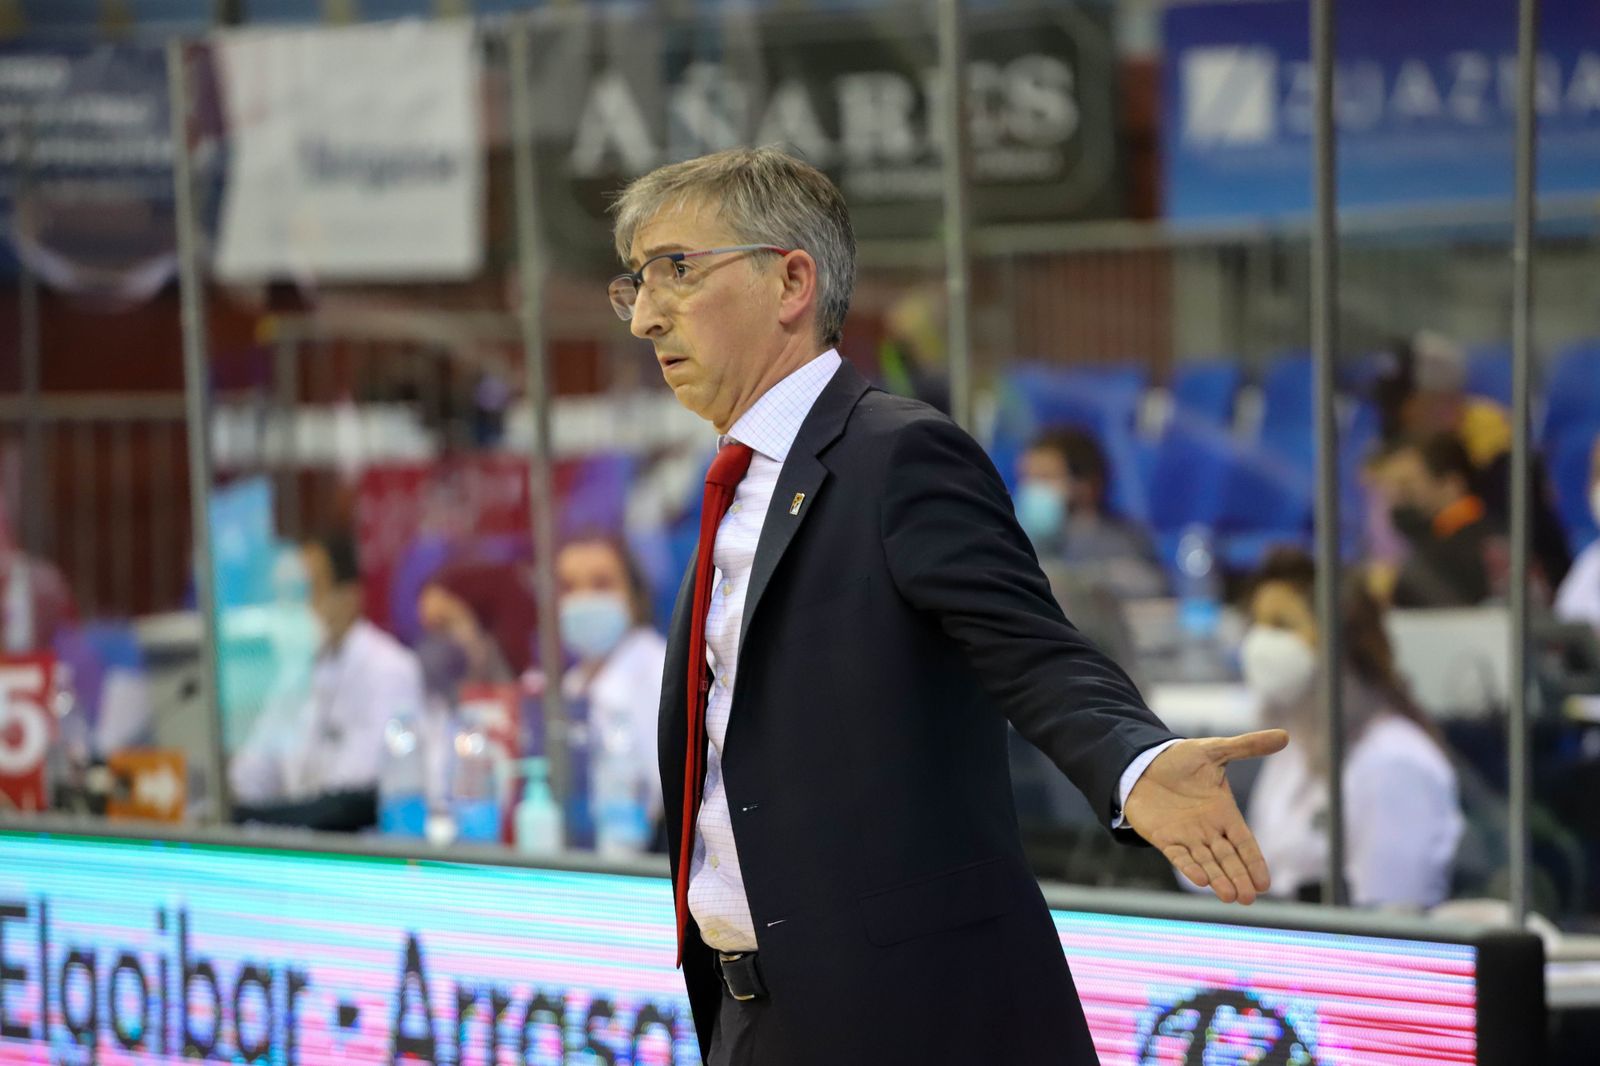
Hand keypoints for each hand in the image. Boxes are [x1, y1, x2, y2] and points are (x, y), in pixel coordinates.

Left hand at [1122, 730, 1289, 904]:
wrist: (1143, 762)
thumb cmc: (1180, 759)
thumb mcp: (1215, 750)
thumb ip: (1247, 747)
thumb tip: (1284, 735)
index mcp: (1224, 813)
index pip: (1244, 842)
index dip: (1254, 861)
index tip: (1265, 883)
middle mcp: (1208, 830)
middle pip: (1227, 859)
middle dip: (1238, 877)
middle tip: (1249, 898)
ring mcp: (1186, 836)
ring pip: (1207, 862)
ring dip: (1218, 879)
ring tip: (1230, 897)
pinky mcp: (1164, 838)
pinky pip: (1179, 857)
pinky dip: (1189, 868)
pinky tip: (1201, 881)